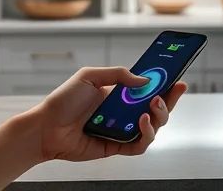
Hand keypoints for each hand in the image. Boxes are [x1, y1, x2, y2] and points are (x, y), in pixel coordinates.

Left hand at [30, 67, 187, 161]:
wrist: (45, 127)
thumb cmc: (63, 101)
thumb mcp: (89, 76)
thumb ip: (117, 75)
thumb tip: (144, 80)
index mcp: (119, 94)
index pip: (148, 89)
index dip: (165, 85)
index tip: (177, 78)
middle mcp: (124, 112)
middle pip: (157, 109)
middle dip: (169, 100)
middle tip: (172, 91)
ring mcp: (122, 130)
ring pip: (153, 127)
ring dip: (159, 117)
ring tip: (151, 107)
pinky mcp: (116, 147)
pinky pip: (139, 145)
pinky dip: (145, 135)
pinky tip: (141, 122)